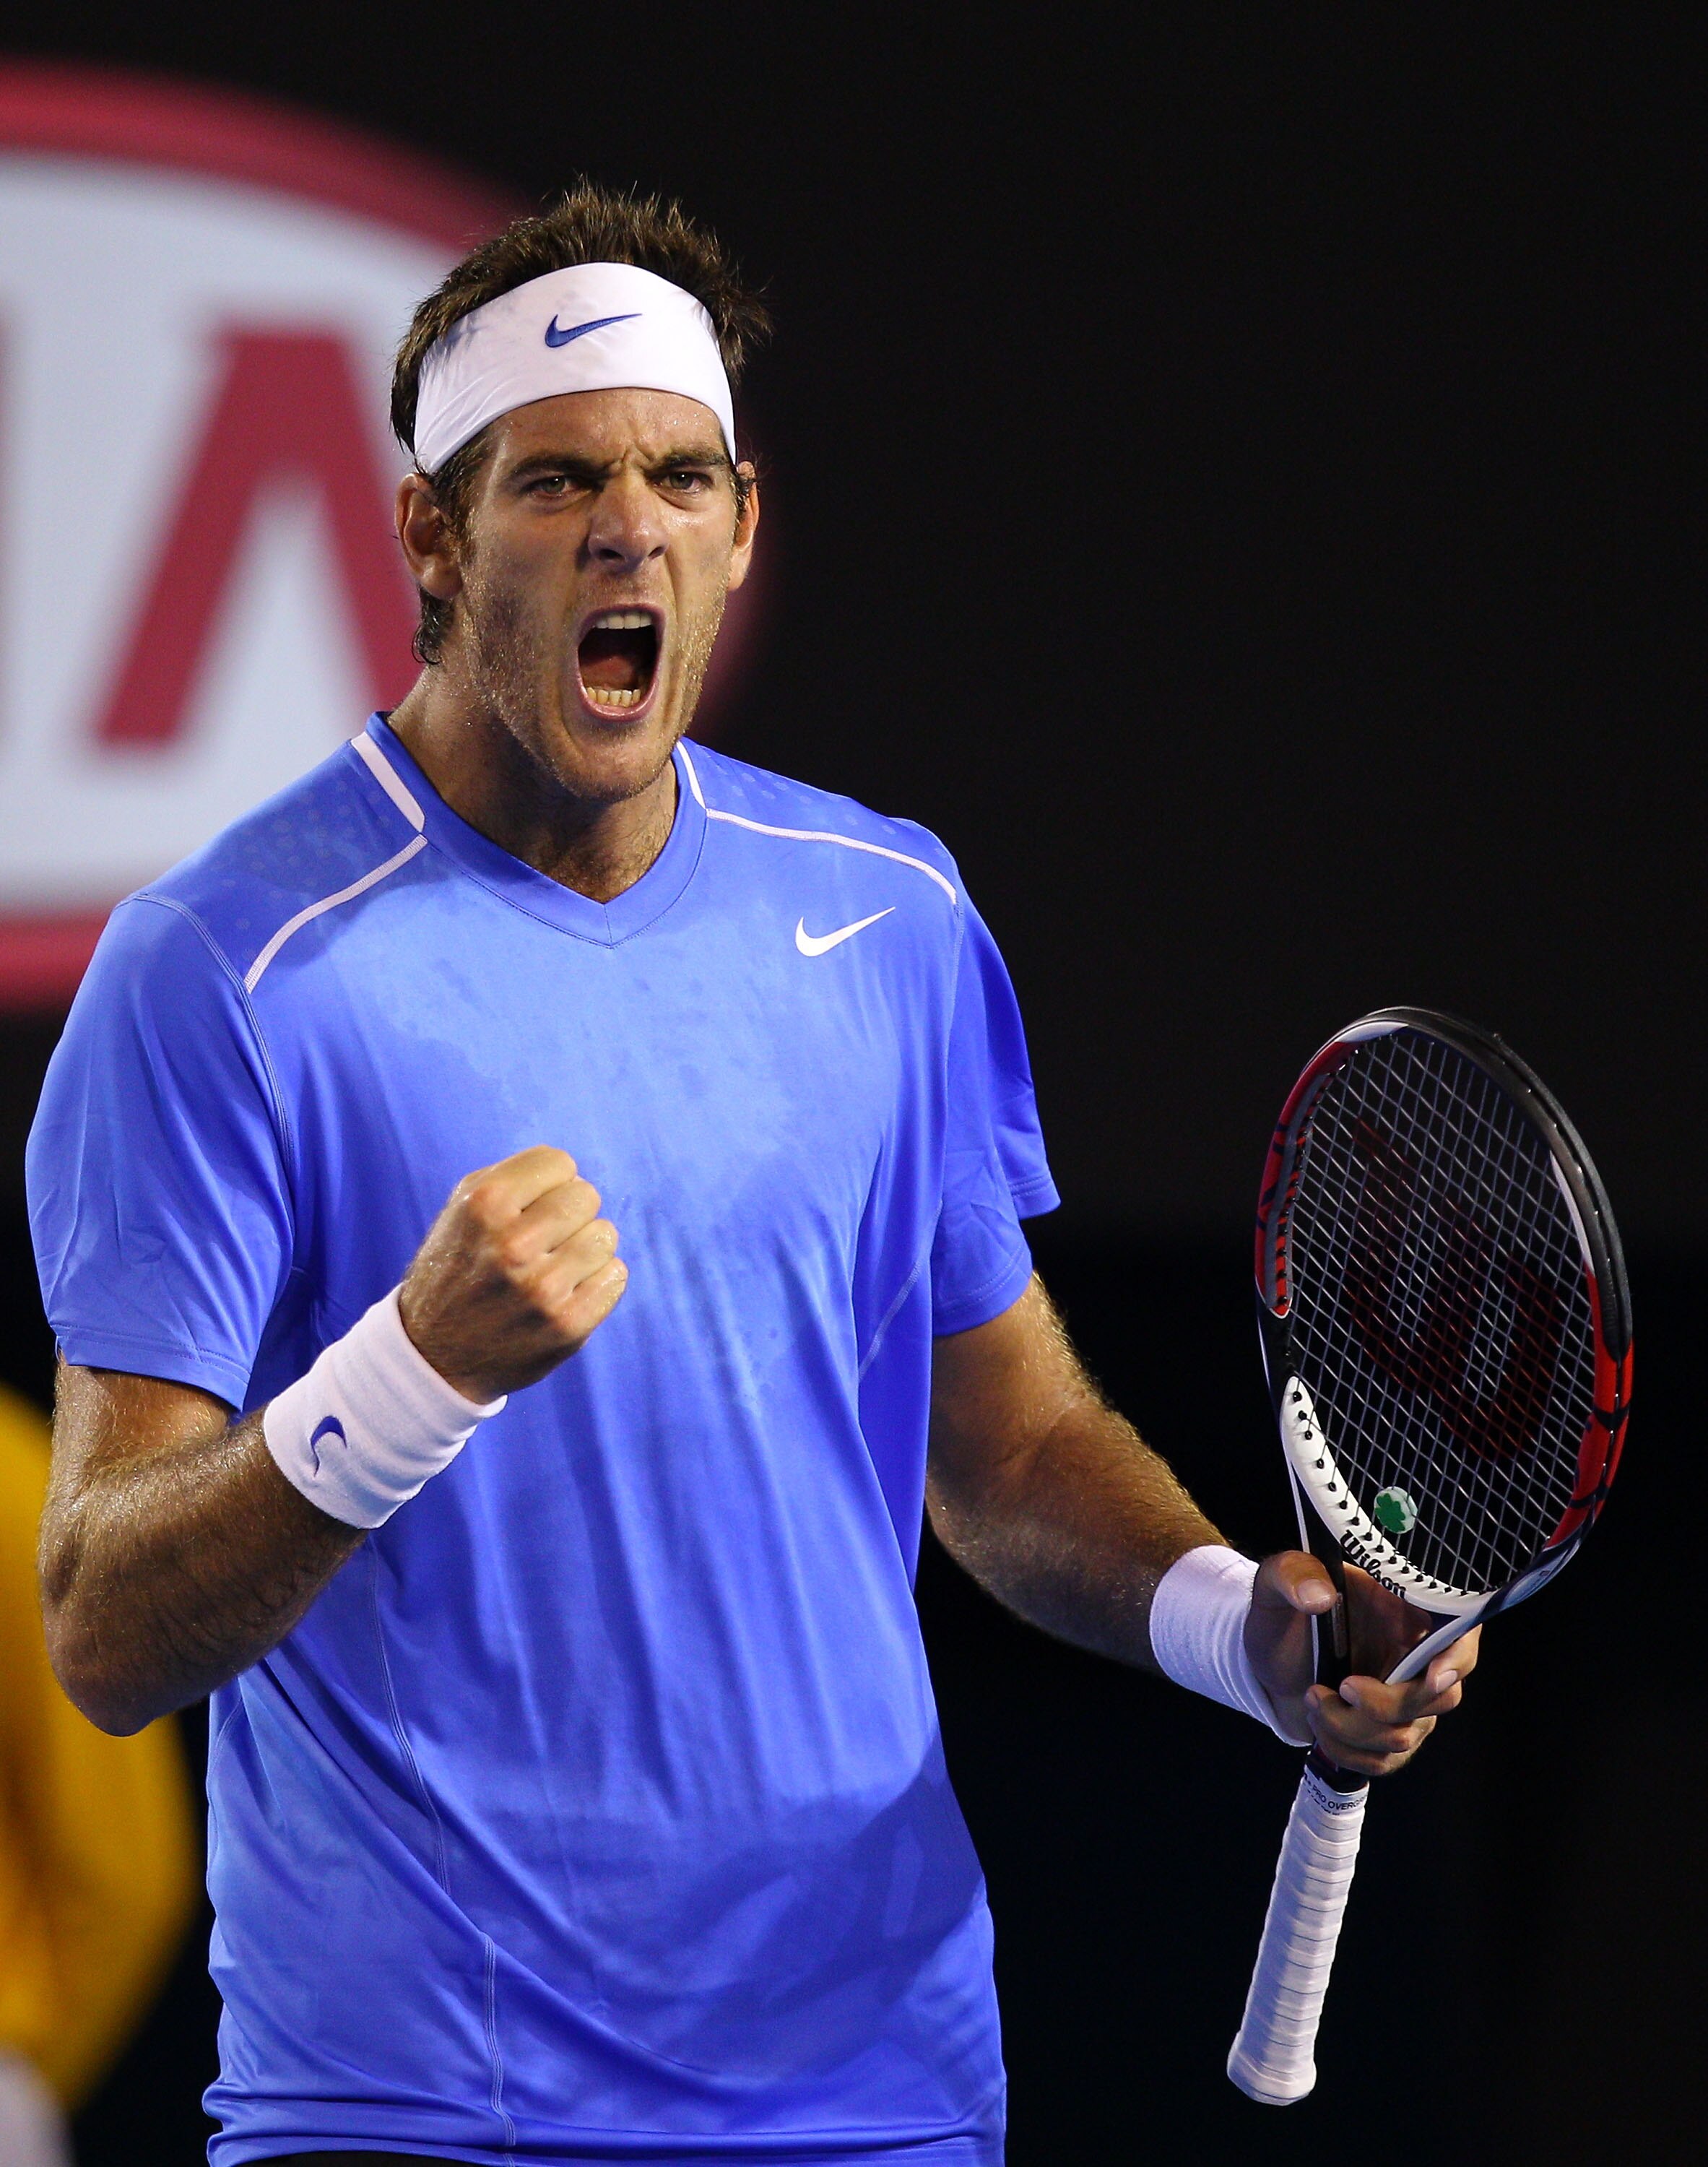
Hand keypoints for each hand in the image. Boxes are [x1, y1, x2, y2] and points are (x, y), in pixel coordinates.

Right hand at [398, 1146, 626, 1401]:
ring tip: (553, 1267)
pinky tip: (566, 1294)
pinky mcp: (568, 1325)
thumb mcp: (464, 1209)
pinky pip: (615, 1276)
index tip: (527, 1209)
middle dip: (569, 1214)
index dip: (547, 1184)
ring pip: (605, 1235)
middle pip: (586, 1196)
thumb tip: (576, 1175)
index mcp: (485, 1205)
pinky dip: (597, 1281)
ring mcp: (542, 1289)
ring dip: (585, 1248)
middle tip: (543, 1241)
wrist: (435, 1355)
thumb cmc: (459, 1267)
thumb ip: (518, 1177)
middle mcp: (512, 1245)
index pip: (560, 1163)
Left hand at [1244, 1552, 1479, 1778]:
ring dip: (1350, 1728)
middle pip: (1441, 1698)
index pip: (1461, 1635)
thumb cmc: (1283, 1614)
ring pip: (1405, 1735)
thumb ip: (1293, 1575)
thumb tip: (1320, 1596)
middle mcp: (1417, 1658)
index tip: (1431, 1675)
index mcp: (1405, 1611)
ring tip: (1313, 1698)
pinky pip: (1384, 1761)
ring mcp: (1407, 1700)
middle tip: (1340, 1687)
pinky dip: (1346, 1750)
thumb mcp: (1276, 1582)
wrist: (1267, 1659)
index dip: (1458, 1658)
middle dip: (1384, 1705)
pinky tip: (1319, 1724)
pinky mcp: (1388, 1733)